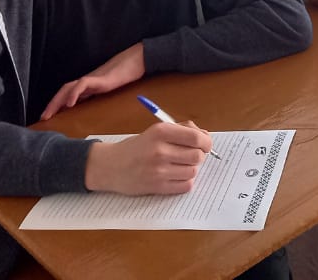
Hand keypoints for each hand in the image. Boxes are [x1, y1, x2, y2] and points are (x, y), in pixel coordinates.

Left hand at [41, 43, 145, 119]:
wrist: (135, 61)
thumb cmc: (124, 76)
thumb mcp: (107, 90)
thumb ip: (98, 97)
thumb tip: (88, 111)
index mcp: (87, 86)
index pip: (66, 95)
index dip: (55, 105)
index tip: (47, 118)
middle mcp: (86, 82)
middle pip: (63, 91)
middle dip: (51, 105)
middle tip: (42, 119)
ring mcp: (92, 79)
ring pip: (68, 88)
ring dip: (57, 101)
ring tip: (49, 114)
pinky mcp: (99, 78)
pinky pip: (83, 84)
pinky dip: (74, 94)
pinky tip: (70, 104)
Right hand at [84, 120, 212, 194]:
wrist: (111, 166)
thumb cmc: (137, 147)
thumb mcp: (156, 131)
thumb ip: (181, 130)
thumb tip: (206, 136)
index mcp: (161, 132)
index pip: (196, 137)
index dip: (206, 142)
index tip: (205, 144)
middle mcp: (160, 150)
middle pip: (197, 156)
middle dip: (199, 156)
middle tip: (191, 156)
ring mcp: (159, 170)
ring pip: (193, 171)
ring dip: (191, 169)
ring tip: (180, 166)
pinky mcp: (158, 187)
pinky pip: (186, 186)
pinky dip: (185, 181)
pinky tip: (176, 176)